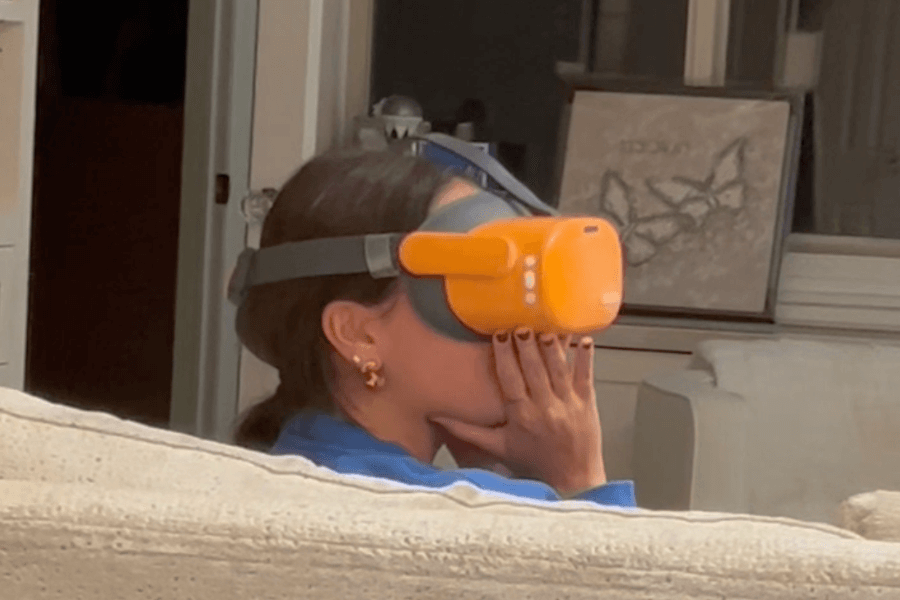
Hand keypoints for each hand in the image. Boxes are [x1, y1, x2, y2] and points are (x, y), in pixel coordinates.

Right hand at [433, 329, 605, 494]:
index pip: (510, 379)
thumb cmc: (533, 461)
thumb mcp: (497, 446)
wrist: (571, 479)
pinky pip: (586, 375)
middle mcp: (544, 407)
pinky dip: (585, 357)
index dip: (505, 355)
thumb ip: (466, 431)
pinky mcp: (587, 403)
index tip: (500, 335)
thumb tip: (436, 417)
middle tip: (521, 324)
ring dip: (552, 346)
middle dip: (527, 344)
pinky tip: (584, 339)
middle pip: (534, 369)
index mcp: (521, 415)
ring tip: (545, 327)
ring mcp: (568, 404)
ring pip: (558, 368)